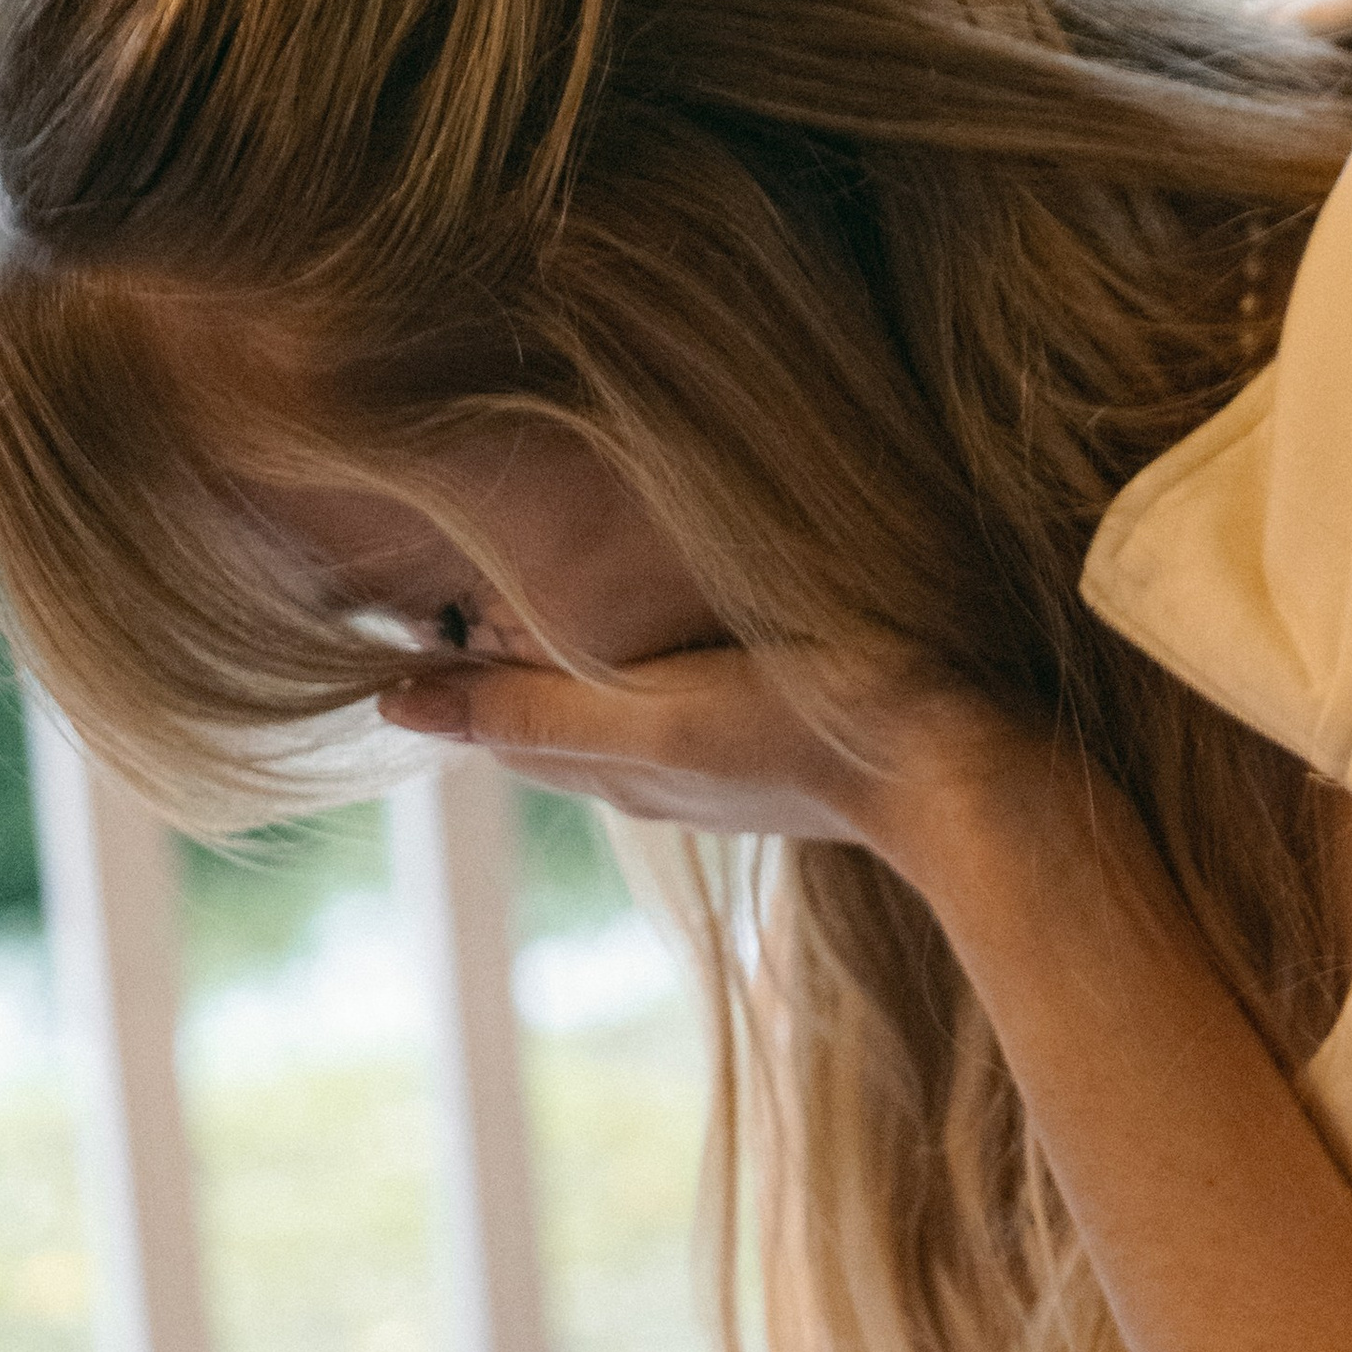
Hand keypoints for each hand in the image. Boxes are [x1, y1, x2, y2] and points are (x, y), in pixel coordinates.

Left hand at [379, 635, 1037, 876]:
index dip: (450, 668)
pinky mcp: (786, 733)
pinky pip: (687, 695)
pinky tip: (669, 628)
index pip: (500, 722)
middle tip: (451, 579)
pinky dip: (648, 662)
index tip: (399, 602)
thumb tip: (388, 708)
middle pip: (556, 715)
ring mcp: (727, 760)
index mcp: (619, 767)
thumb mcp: (653, 714)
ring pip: (622, 704)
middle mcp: (662, 773)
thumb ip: (529, 710)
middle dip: (502, 660)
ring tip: (543, 589)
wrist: (964, 768)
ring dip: (577, 657)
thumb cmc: (805, 731)